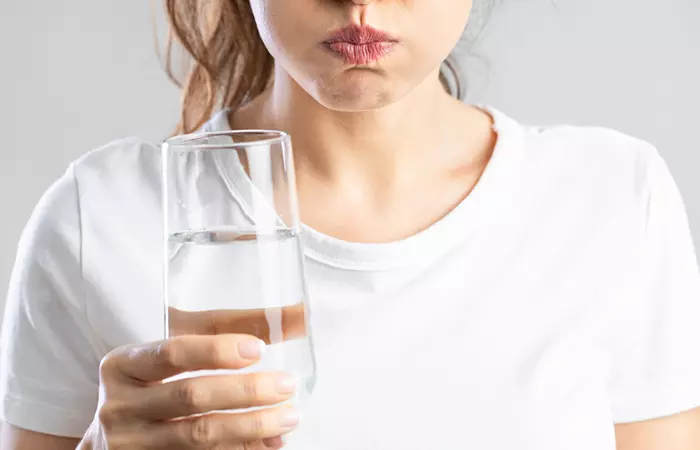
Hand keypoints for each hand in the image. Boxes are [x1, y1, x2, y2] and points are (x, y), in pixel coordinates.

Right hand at [80, 306, 305, 449]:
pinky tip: (269, 442)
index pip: (172, 353)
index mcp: (124, 365)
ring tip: (289, 416)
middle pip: (190, 396)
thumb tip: (300, 315)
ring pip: (199, 436)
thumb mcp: (178, 344)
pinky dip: (241, 449)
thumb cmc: (156, 375)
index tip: (257, 349)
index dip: (216, 350)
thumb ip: (233, 327)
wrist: (112, 433)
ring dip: (251, 427)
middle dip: (245, 392)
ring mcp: (131, 444)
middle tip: (286, 385)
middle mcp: (120, 406)